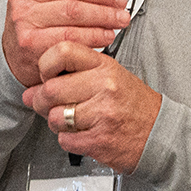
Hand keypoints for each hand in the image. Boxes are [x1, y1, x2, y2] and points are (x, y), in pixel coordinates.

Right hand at [2, 0, 129, 86]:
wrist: (19, 54)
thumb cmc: (40, 20)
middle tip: (120, 3)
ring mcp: (24, 16)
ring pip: (75, 11)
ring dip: (104, 16)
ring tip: (117, 20)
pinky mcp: (30, 41)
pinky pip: (70, 35)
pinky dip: (94, 36)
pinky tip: (104, 35)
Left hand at [23, 41, 161, 173]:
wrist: (158, 132)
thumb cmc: (133, 104)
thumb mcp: (108, 76)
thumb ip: (71, 77)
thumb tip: (31, 91)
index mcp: (105, 66)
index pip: (63, 51)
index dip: (46, 65)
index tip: (46, 74)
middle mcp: (104, 86)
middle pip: (51, 89)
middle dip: (42, 101)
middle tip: (49, 103)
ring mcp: (102, 114)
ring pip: (55, 117)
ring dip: (56, 123)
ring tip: (71, 119)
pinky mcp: (99, 140)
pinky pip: (65, 140)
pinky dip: (68, 139)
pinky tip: (82, 132)